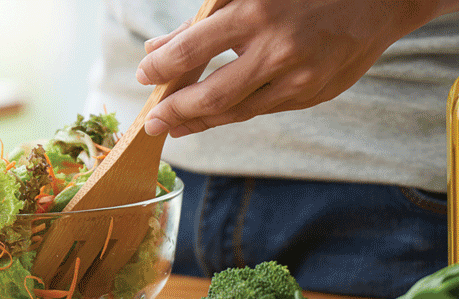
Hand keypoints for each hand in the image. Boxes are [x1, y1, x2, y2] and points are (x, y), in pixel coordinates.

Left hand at [135, 0, 458, 137]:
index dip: (160, 68)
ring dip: (200, 121)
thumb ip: (201, 23)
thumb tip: (155, 51)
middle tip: (152, 122)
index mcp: (257, 12)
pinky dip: (234, 113)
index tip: (144, 74)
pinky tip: (214, 115)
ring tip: (175, 125)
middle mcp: (279, 49)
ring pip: (237, 111)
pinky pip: (263, 110)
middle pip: (211, 95)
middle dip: (175, 112)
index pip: (191, 50)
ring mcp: (300, 77)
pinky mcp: (315, 94)